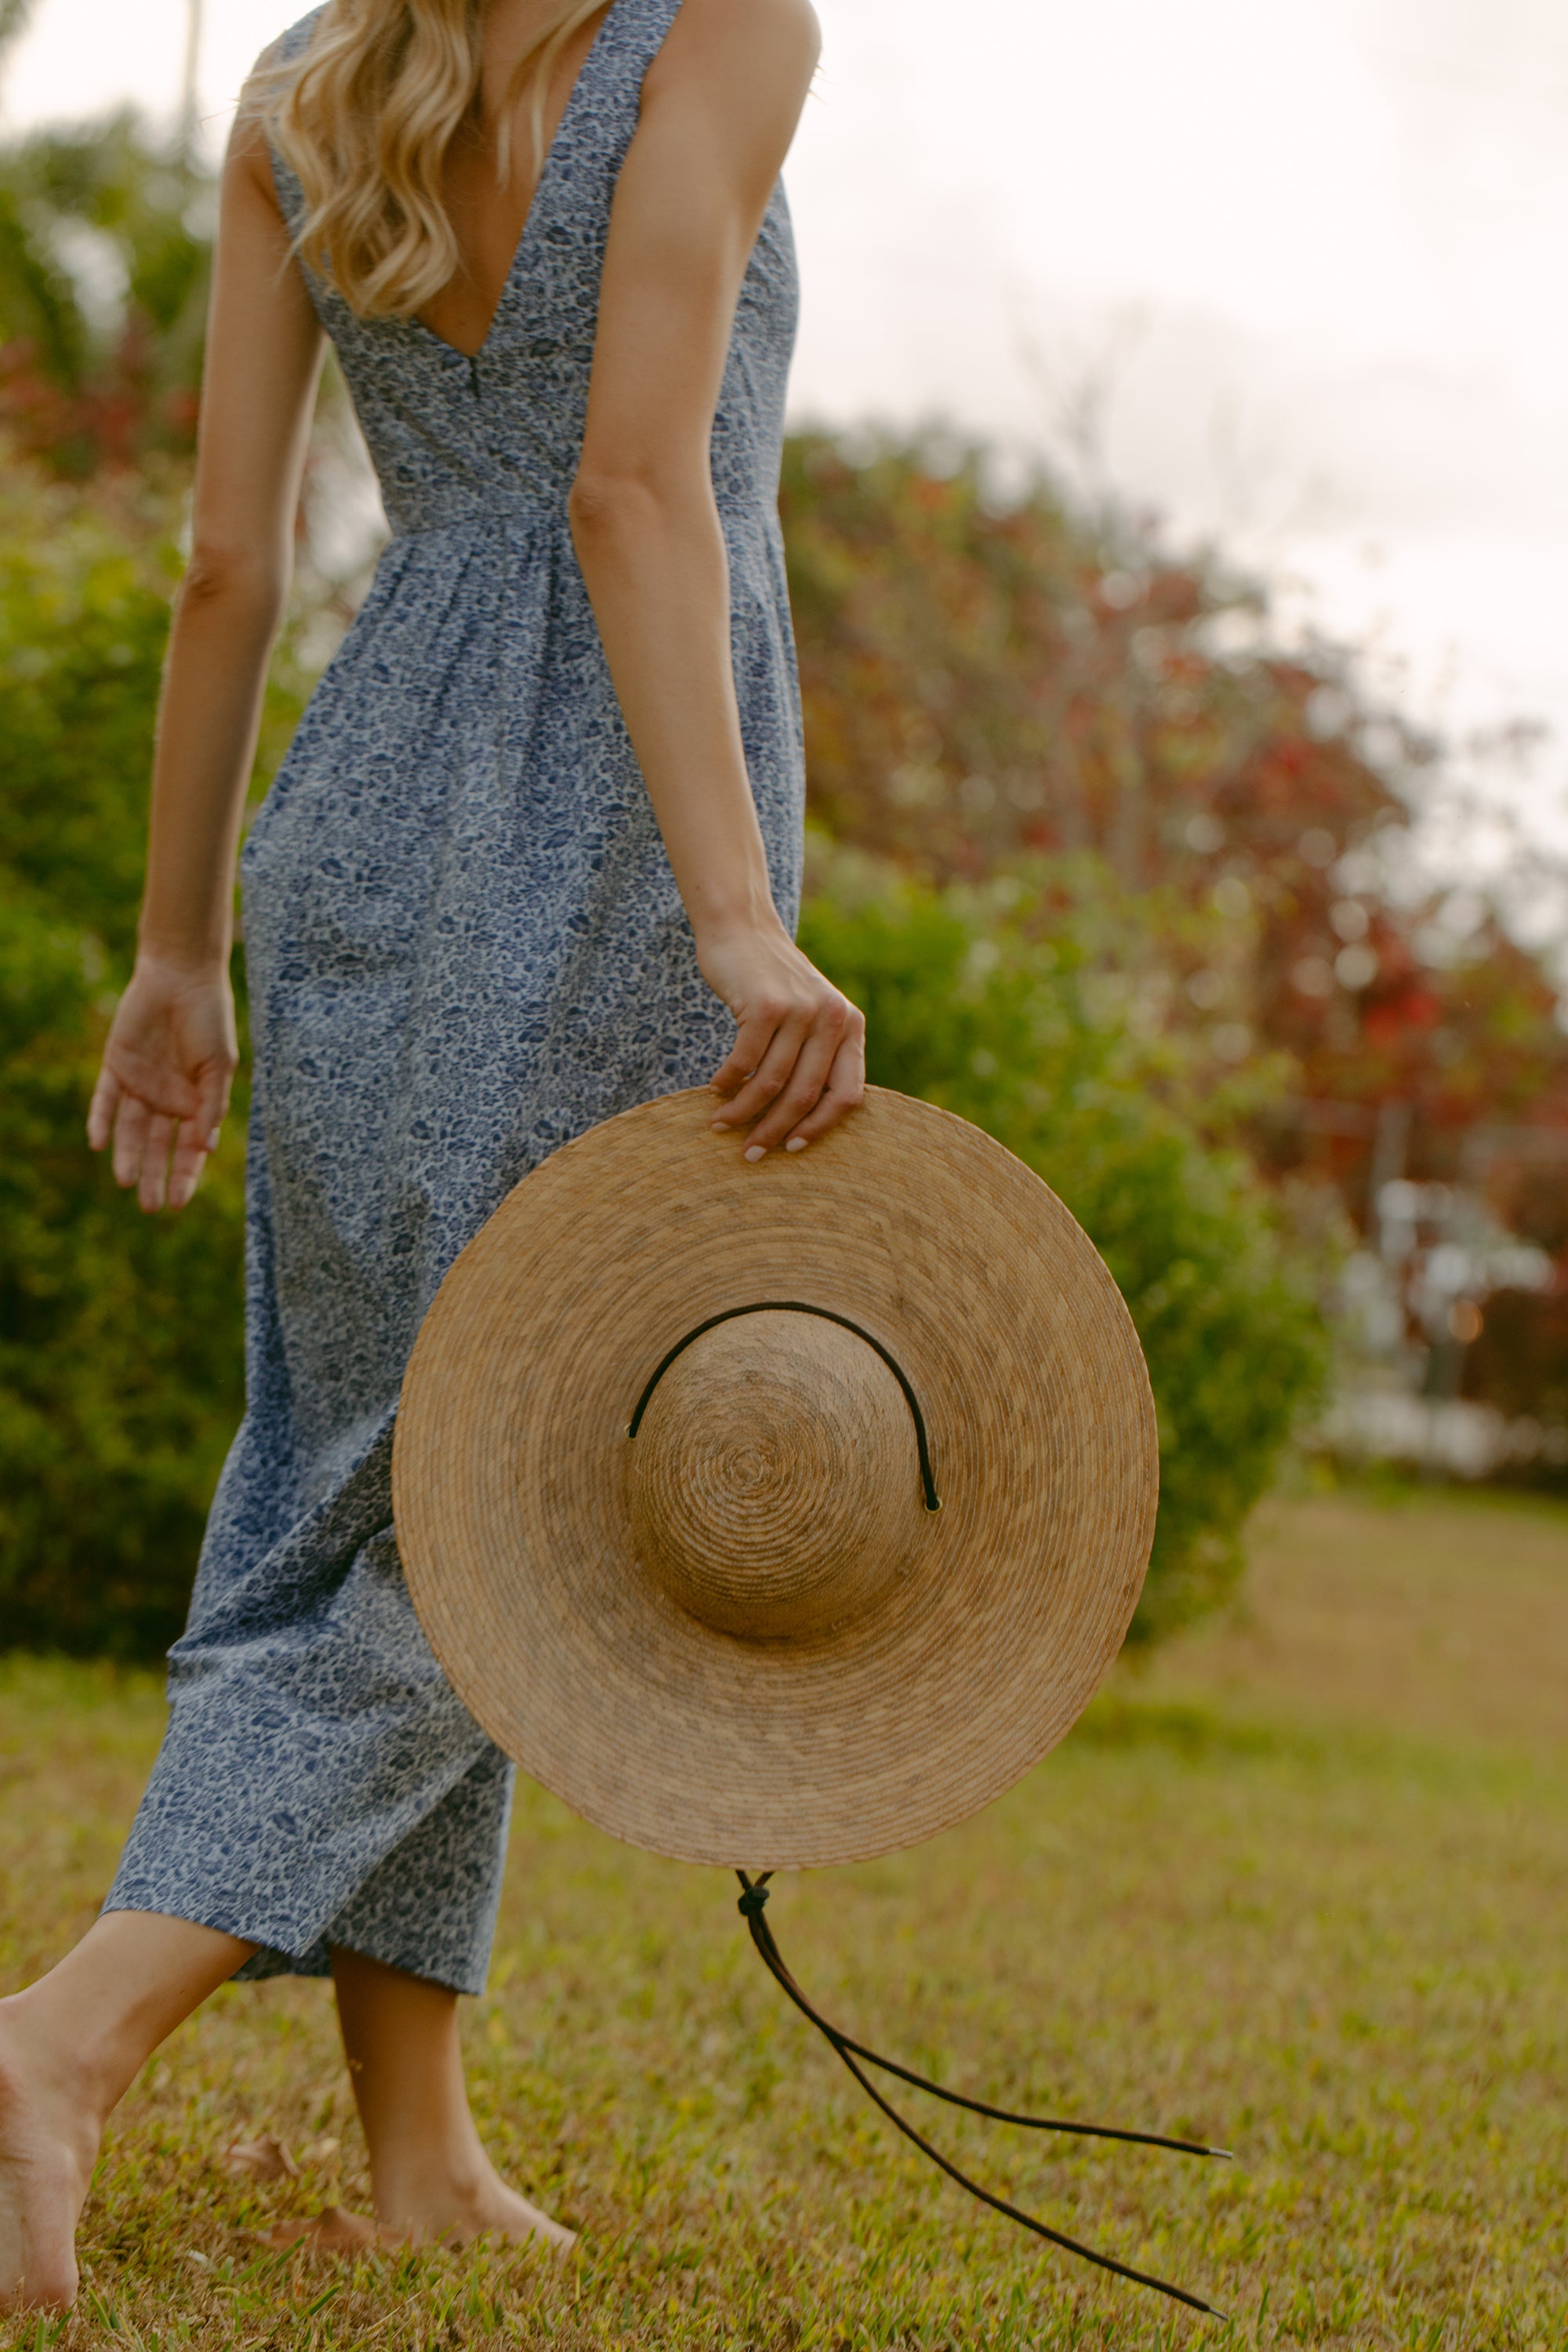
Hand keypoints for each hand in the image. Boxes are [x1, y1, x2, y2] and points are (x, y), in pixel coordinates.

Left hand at [87, 955, 238, 1211]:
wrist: (181, 977)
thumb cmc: (210, 1019)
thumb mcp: (219, 1065)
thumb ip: (211, 1105)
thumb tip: (205, 1148)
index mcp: (195, 1102)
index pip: (188, 1149)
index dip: (185, 1175)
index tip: (179, 1203)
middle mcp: (165, 1099)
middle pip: (155, 1146)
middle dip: (153, 1175)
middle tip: (149, 1207)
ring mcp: (140, 1084)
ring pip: (129, 1129)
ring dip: (126, 1155)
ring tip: (125, 1181)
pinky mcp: (116, 1066)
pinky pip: (105, 1099)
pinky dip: (100, 1120)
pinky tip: (98, 1144)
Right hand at [700, 920, 864, 1157]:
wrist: (742, 929)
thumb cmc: (771, 983)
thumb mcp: (809, 1015)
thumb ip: (816, 1055)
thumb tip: (803, 1122)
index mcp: (850, 1026)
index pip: (848, 1095)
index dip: (820, 1128)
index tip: (792, 1148)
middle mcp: (833, 1018)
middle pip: (805, 1096)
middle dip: (774, 1131)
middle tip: (750, 1155)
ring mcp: (800, 1010)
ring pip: (771, 1083)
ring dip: (742, 1112)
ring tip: (720, 1126)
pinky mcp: (765, 1005)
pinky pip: (744, 1061)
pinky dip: (727, 1082)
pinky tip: (714, 1091)